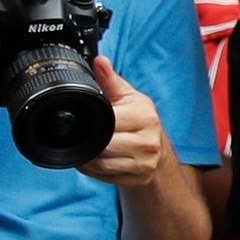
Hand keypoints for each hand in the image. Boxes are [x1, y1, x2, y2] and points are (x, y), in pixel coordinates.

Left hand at [75, 57, 170, 189]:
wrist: (159, 149)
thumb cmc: (141, 120)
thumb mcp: (128, 97)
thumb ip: (110, 79)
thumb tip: (98, 61)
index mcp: (145, 116)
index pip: (108, 121)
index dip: (91, 122)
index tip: (85, 119)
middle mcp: (149, 141)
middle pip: (103, 145)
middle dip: (88, 141)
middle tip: (81, 135)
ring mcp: (145, 162)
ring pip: (101, 163)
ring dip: (86, 157)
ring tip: (84, 147)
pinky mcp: (139, 178)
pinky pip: (105, 176)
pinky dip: (93, 170)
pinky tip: (93, 160)